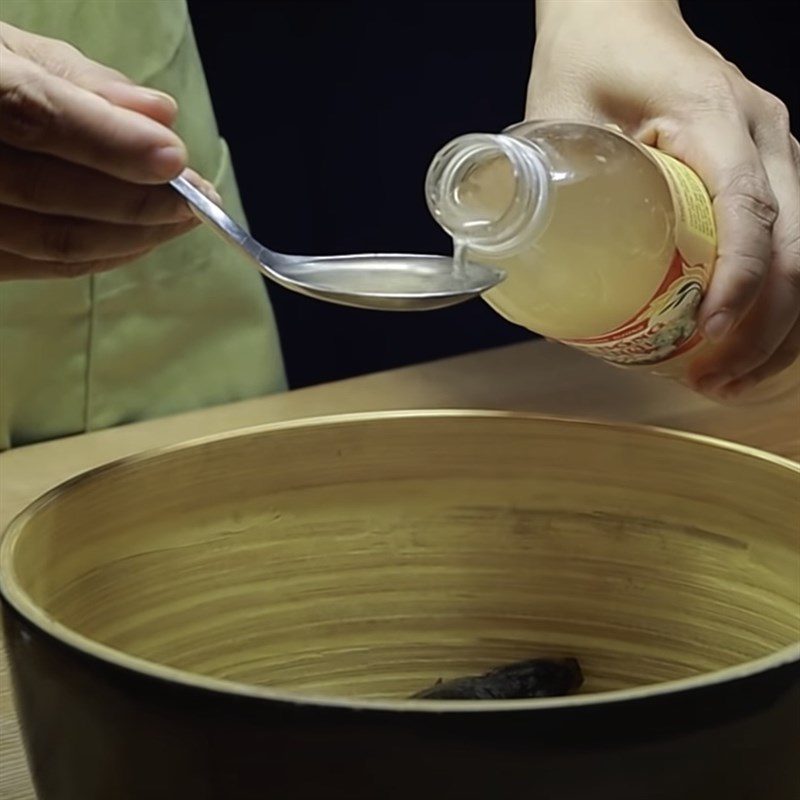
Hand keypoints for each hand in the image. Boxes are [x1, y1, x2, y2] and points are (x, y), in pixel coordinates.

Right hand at [0, 22, 216, 279]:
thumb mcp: (1, 49)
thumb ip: (75, 80)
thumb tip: (158, 115)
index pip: (32, 116)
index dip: (110, 143)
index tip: (176, 159)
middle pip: (49, 192)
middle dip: (141, 200)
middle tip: (201, 197)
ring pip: (50, 239)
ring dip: (133, 236)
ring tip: (183, 218)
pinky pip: (38, 265)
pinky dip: (99, 255)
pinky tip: (140, 240)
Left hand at [528, 0, 798, 396]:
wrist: (619, 14)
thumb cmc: (585, 60)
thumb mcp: (551, 117)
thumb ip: (529, 185)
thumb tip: (504, 276)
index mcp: (714, 115)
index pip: (748, 208)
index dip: (738, 280)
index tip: (706, 335)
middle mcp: (764, 133)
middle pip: (798, 245)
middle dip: (764, 327)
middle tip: (713, 382)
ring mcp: (775, 152)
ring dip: (780, 326)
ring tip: (727, 380)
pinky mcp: (766, 170)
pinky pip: (791, 242)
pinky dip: (775, 301)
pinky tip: (742, 341)